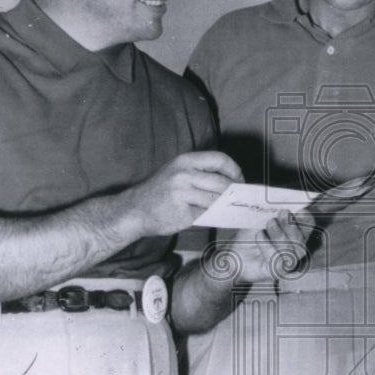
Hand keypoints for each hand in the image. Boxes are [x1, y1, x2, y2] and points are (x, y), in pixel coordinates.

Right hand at [127, 151, 243, 235]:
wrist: (133, 211)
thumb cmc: (159, 192)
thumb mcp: (176, 172)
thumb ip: (200, 173)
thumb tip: (232, 183)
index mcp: (184, 160)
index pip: (219, 159)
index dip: (234, 170)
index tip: (240, 180)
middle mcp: (183, 174)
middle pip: (221, 182)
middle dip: (233, 192)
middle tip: (237, 198)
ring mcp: (182, 194)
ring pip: (215, 199)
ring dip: (223, 205)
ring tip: (225, 207)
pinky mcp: (182, 212)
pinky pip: (206, 214)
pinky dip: (210, 215)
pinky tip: (209, 215)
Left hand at [207, 211, 315, 285]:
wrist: (233, 256)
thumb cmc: (249, 237)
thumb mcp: (260, 220)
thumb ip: (272, 212)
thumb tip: (281, 199)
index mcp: (295, 236)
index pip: (309, 228)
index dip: (307, 220)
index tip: (302, 209)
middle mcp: (295, 251)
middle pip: (302, 239)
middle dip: (292, 225)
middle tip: (282, 212)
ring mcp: (287, 263)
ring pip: (292, 250)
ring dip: (280, 234)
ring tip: (269, 223)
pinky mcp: (276, 272)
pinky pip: (277, 259)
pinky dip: (268, 245)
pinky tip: (260, 235)